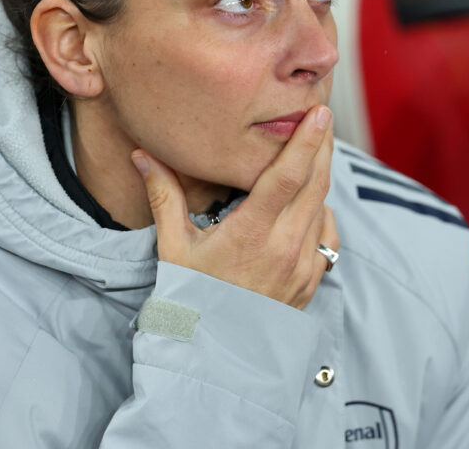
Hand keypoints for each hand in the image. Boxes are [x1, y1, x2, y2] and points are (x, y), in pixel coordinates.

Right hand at [131, 105, 338, 309]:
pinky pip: (326, 234)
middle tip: (320, 116)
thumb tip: (142, 155)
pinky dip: (320, 212)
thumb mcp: (174, 247)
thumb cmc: (191, 299)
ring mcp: (303, 264)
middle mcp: (286, 246)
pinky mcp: (312, 280)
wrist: (215, 357)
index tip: (318, 113)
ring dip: (320, 177)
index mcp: (253, 233)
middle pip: (316, 182)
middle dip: (322, 146)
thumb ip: (164, 195)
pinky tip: (307, 204)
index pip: (288, 175)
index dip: (306, 140)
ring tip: (314, 151)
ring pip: (322, 206)